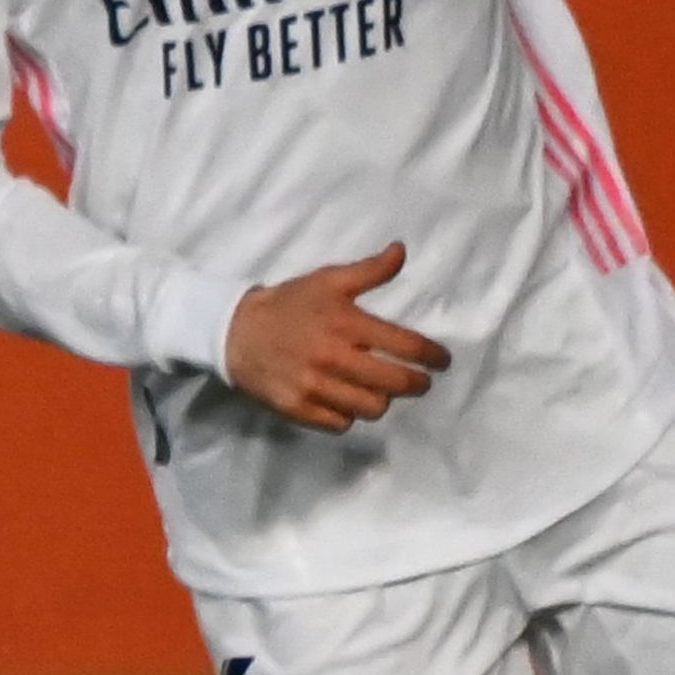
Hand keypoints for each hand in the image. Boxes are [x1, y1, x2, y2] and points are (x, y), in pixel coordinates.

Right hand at [224, 244, 450, 430]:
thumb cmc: (289, 305)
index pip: (406, 346)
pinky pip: (343, 424)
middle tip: (419, 381)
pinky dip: (349, 414)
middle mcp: (334, 357)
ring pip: (373, 408)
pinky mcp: (300, 408)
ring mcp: (315, 386)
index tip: (441, 361)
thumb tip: (401, 250)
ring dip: (382, 399)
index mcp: (346, 323)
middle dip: (417, 384)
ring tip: (379, 390)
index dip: (433, 356)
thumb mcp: (327, 281)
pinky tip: (346, 400)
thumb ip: (369, 270)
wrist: (233, 331)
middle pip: (397, 384)